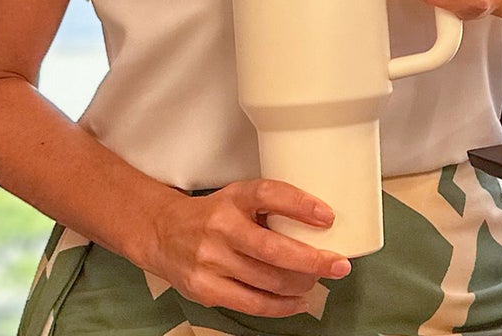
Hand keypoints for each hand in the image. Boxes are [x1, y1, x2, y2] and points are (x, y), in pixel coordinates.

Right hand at [133, 179, 350, 316]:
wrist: (163, 234)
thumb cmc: (213, 215)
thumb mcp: (238, 198)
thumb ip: (271, 208)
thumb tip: (322, 225)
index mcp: (232, 199)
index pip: (268, 194)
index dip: (300, 205)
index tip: (328, 216)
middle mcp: (220, 228)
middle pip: (273, 249)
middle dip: (313, 260)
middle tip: (339, 264)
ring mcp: (211, 261)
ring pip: (268, 281)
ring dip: (301, 284)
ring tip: (317, 281)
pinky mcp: (206, 289)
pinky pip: (253, 304)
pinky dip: (282, 306)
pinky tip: (298, 301)